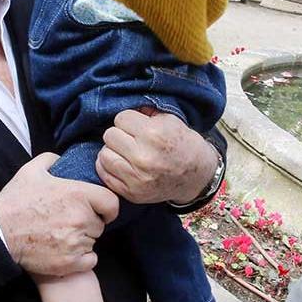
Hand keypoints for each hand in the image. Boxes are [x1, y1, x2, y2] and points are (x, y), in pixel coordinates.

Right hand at [0, 153, 118, 275]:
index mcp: (78, 194)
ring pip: (93, 242)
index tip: (100, 210)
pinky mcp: (69, 262)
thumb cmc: (15, 201)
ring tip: (63, 235)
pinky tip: (67, 251)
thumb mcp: (32, 170)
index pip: (112, 203)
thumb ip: (52, 160)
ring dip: (83, 240)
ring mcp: (76, 242)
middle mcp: (81, 218)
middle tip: (70, 222)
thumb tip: (61, 160)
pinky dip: (82, 258)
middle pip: (100, 224)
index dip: (107, 207)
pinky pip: (90, 260)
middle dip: (89, 223)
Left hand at [96, 108, 217, 204]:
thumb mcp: (171, 121)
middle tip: (131, 139)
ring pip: (104, 154)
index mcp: (154, 135)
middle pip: (110, 135)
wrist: (197, 177)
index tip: (137, 126)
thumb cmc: (184, 145)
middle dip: (120, 134)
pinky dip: (109, 166)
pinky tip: (122, 164)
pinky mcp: (131, 192)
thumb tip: (124, 109)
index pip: (121, 118)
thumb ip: (146, 112)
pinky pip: (104, 173)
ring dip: (113, 151)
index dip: (129, 120)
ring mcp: (136, 177)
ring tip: (126, 152)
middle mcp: (143, 157)